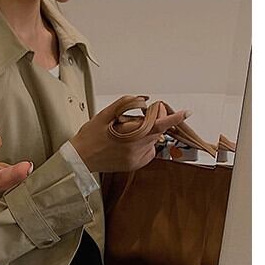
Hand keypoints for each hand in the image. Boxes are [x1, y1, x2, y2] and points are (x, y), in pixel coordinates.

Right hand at [70, 96, 190, 173]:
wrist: (78, 160)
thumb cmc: (89, 137)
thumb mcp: (105, 114)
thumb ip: (126, 103)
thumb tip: (144, 99)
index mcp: (131, 135)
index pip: (159, 124)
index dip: (174, 117)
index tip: (186, 112)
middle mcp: (136, 149)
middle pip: (157, 130)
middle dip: (154, 120)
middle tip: (139, 116)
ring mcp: (136, 159)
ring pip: (153, 141)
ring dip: (147, 132)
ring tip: (128, 132)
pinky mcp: (133, 165)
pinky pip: (148, 152)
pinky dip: (144, 144)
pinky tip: (130, 143)